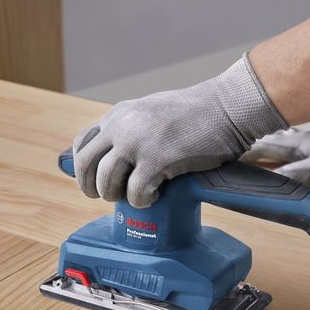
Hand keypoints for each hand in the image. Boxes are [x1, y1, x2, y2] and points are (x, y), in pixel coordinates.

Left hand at [72, 54, 286, 207]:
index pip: (83, 143)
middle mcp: (122, 127)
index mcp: (119, 114)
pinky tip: (154, 196)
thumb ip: (132, 129)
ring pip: (106, 181)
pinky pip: (135, 192)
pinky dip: (142, 201)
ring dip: (116, 196)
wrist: (227, 108)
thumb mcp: (152, 113)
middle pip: (86, 165)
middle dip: (91, 187)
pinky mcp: (157, 160)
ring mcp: (137, 143)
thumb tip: (121, 158)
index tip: (93, 180)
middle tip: (108, 197)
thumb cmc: (198, 114)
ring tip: (134, 197)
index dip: (83, 168)